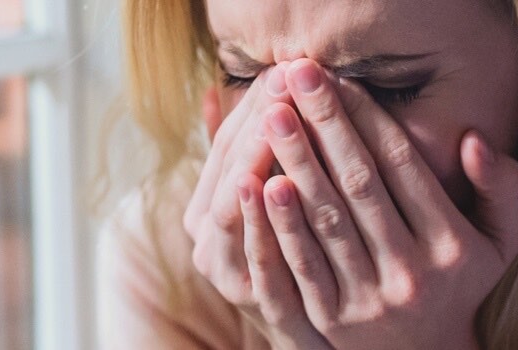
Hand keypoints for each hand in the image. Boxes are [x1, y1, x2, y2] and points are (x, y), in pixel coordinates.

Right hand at [184, 63, 313, 341]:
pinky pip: (256, 252)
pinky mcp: (257, 302)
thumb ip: (239, 157)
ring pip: (234, 203)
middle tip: (288, 80)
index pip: (223, 145)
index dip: (250, 106)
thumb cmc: (290, 264)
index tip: (280, 70)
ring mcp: (229, 273)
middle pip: (229, 169)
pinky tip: (278, 180)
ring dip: (259, 153)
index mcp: (204, 215)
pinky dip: (263, 216)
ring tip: (280, 113)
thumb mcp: (257, 210)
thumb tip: (213, 94)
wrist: (314, 346)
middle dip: (259, 121)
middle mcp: (207, 245)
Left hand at [231, 59, 517, 348]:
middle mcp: (412, 271)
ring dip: (296, 163)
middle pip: (360, 185)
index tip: (340, 78)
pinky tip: (258, 183)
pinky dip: (280, 223)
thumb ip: (502, 187)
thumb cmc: (460, 282)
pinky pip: (301, 264)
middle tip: (296, 77)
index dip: (368, 119)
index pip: (403, 167)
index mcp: (452, 245)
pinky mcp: (332, 318)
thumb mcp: (501, 240)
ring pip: (327, 220)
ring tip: (272, 116)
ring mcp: (370, 297)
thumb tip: (474, 139)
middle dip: (325, 126)